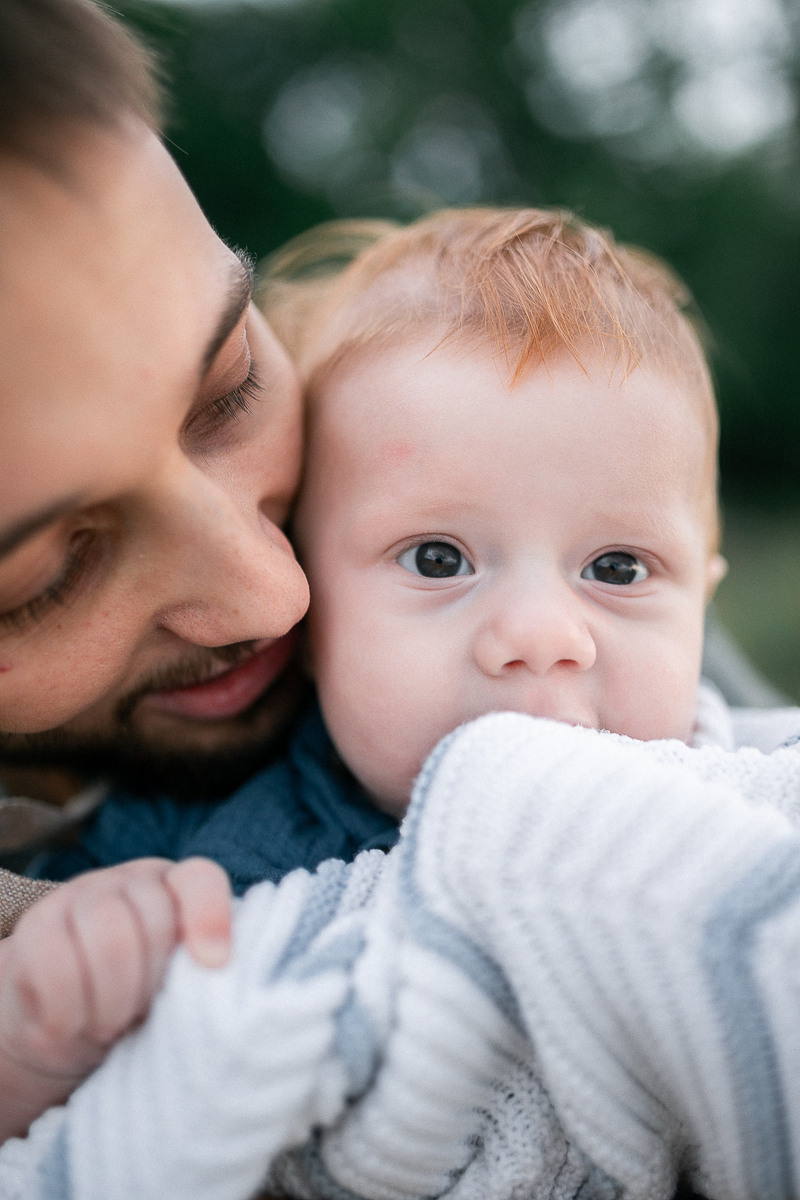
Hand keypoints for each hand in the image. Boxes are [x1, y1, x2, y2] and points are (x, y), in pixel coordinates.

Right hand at [0, 857, 230, 1083]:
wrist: (60, 1024)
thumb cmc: (135, 1006)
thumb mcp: (175, 990)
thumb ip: (200, 973)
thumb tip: (219, 971)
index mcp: (173, 889)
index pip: (198, 879)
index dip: (209, 916)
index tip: (215, 964)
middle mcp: (127, 882)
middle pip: (154, 920)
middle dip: (150, 984)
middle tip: (136, 1016)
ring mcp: (76, 896)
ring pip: (109, 939)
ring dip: (112, 1001)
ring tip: (108, 1024)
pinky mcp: (34, 927)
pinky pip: (58, 967)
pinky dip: (68, 1011)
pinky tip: (68, 1024)